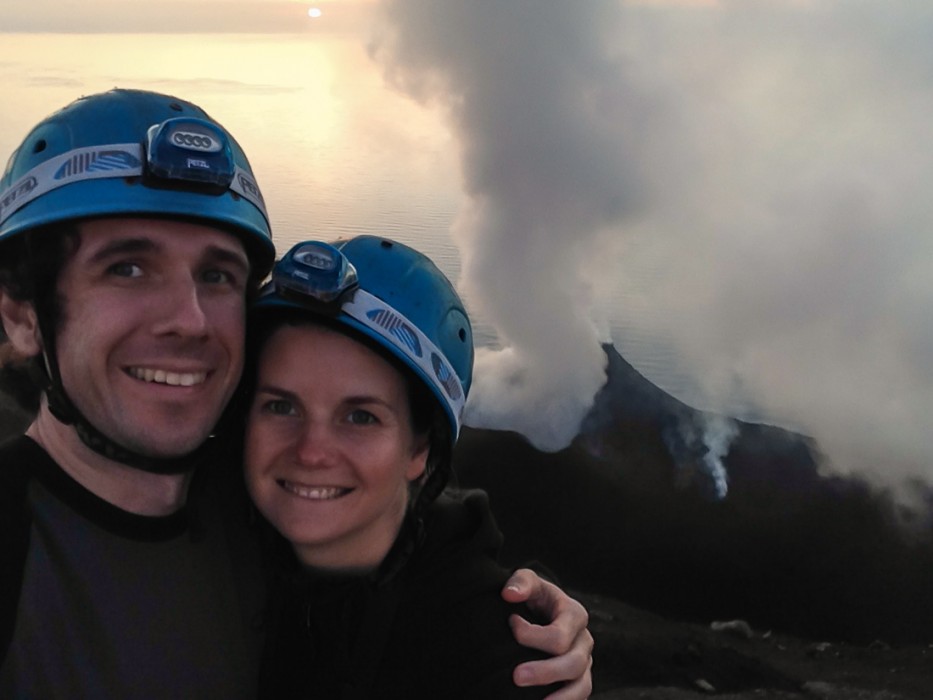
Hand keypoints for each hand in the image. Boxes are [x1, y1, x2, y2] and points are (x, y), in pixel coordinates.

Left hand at [502, 569, 593, 698]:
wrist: (542, 612)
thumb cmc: (535, 596)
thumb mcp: (529, 581)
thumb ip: (521, 582)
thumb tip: (509, 594)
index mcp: (575, 615)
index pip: (558, 635)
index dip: (531, 636)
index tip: (510, 623)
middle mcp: (584, 640)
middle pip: (573, 663)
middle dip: (544, 672)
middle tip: (516, 676)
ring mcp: (584, 663)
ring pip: (581, 686)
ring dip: (560, 698)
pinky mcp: (579, 681)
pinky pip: (579, 697)